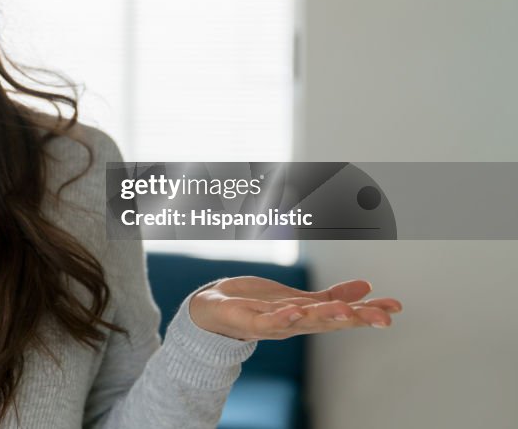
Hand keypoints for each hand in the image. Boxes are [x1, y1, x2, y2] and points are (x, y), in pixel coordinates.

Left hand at [188, 276, 401, 341]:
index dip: (370, 311)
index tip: (396, 307)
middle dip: (357, 318)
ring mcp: (274, 324)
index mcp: (310, 315)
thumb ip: (333, 295)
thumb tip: (367, 287)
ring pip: (304, 322)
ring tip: (346, 311)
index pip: (345, 313)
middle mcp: (297, 323)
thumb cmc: (258, 304)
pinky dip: (283, 318)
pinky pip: (269, 322)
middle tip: (384, 318)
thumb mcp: (301, 297)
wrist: (215, 310)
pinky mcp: (251, 321)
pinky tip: (296, 310)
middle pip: (331, 321)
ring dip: (324, 318)